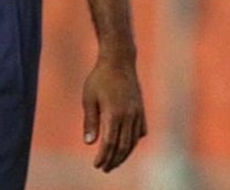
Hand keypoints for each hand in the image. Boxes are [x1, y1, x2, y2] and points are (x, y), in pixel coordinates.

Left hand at [82, 56, 145, 171]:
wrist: (119, 60)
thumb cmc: (100, 77)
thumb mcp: (89, 98)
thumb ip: (90, 121)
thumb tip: (89, 143)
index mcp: (114, 113)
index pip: (109, 143)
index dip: (103, 157)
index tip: (97, 165)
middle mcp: (128, 115)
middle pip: (123, 146)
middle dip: (114, 161)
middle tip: (105, 168)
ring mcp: (137, 113)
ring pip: (133, 141)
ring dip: (124, 155)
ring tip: (114, 162)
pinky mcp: (141, 109)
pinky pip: (140, 131)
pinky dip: (134, 142)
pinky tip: (127, 146)